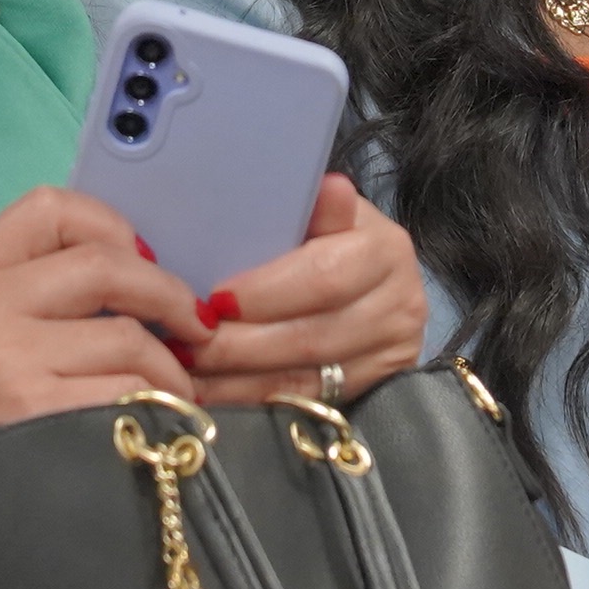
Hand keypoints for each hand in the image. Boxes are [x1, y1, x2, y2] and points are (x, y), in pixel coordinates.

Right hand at [0, 186, 208, 435]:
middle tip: (195, 325)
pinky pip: (128, 393)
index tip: (142, 259)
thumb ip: (36, 289)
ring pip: (128, 338)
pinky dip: (158, 404)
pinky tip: (156, 418)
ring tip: (174, 387)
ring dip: (168, 365)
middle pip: (106, 266)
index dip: (111, 226)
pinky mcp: (39, 416)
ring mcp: (10, 362)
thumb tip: (143, 272)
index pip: (51, 209)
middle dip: (168, 294)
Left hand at [176, 175, 427, 408]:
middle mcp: (400, 302)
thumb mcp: (324, 213)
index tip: (215, 301)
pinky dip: (256, 398)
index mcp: (385, 249)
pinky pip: (307, 400)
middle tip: (188, 347)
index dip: (266, 293)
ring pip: (307, 377)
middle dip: (241, 346)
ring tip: (191, 372)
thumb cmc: (332, 237)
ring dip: (240, 379)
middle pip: (311, 335)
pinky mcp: (376, 385)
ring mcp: (392, 351)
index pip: (323, 277)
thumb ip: (317, 209)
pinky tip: (216, 392)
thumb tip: (327, 187)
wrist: (374, 280)